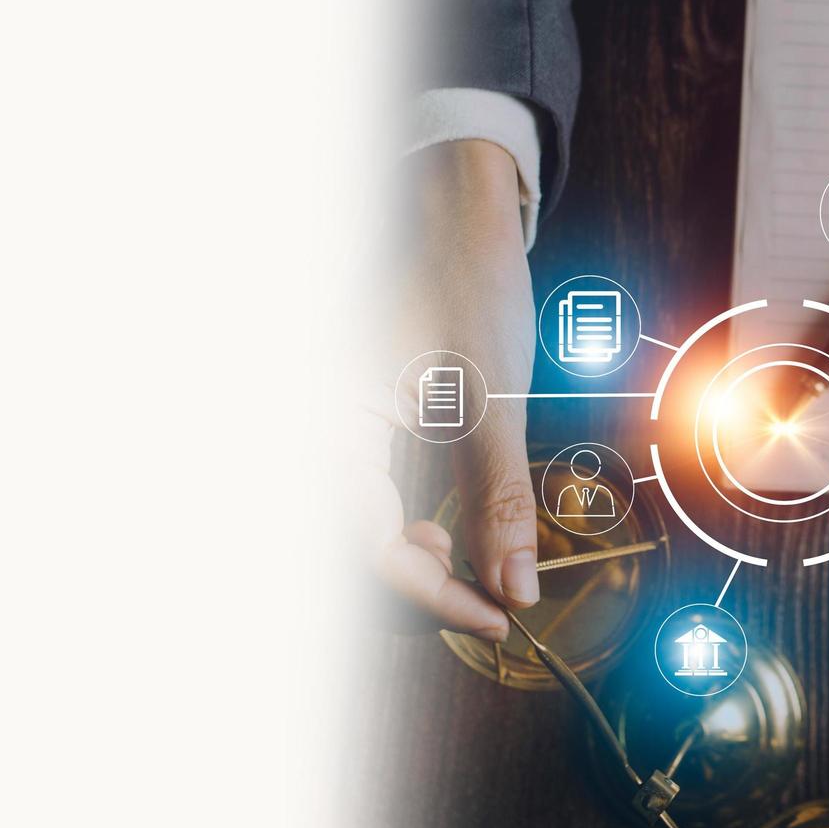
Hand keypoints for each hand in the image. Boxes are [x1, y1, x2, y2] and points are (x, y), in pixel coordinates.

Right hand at [374, 140, 538, 641]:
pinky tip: (440, 530)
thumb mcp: (489, 399)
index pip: (369, 549)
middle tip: (483, 590)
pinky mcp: (345, 431)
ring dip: (406, 564)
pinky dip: (401, 533)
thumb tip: (515, 590)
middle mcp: (313, 433)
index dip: (433, 597)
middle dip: (413, 588)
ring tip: (460, 553)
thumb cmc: (461, 282)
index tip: (498, 618)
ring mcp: (327, 432)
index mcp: (327, 426)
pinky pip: (359, 505)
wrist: (450, 209)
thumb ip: (497, 499)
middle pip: (347, 554)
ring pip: (353, 535)